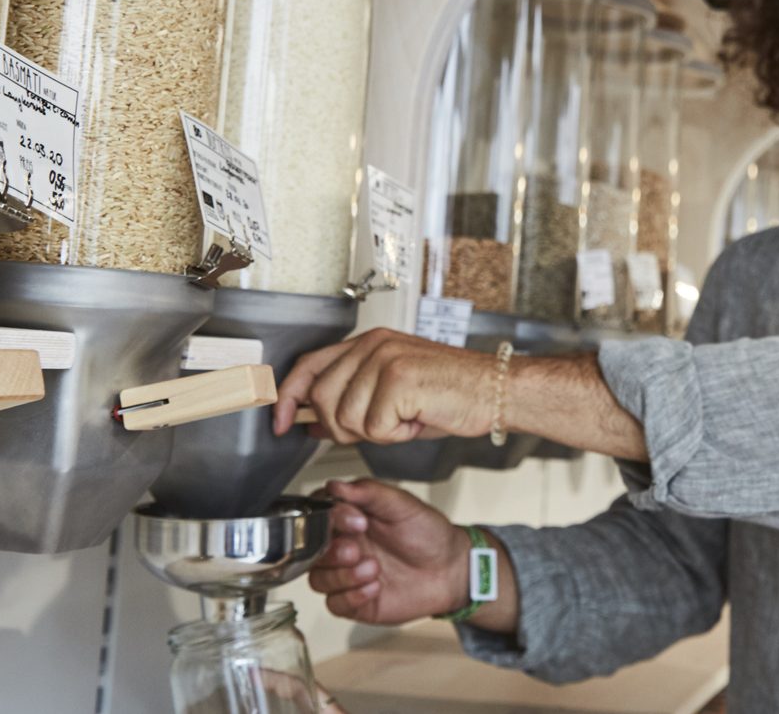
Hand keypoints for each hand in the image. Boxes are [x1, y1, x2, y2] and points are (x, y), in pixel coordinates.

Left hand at [274, 328, 498, 444]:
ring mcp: (385, 359)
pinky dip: (396, 436)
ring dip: (376, 433)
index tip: (280, 422)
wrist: (497, 390)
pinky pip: (375, 428)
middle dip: (342, 427)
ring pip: (346, 417)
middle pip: (322, 398)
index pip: (309, 365)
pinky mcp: (399, 379)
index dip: (288, 396)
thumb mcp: (394, 394)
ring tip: (406, 419)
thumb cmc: (453, 393)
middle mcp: (373, 345)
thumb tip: (312, 423)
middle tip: (381, 427)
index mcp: (369, 343)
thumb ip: (352, 402)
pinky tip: (417, 420)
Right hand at [306, 479, 469, 624]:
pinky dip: (352, 596)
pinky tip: (375, 587)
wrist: (451, 569)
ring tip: (373, 569)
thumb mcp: (402, 505)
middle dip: (332, 552)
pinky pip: (335, 604)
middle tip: (357, 550)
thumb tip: (336, 486)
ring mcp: (347, 575)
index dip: (331, 519)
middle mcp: (344, 546)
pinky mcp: (355, 602)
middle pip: (312, 551)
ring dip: (343, 576)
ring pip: (318, 579)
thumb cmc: (428, 534)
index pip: (318, 516)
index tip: (357, 521)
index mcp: (349, 520)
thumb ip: (369, 493)